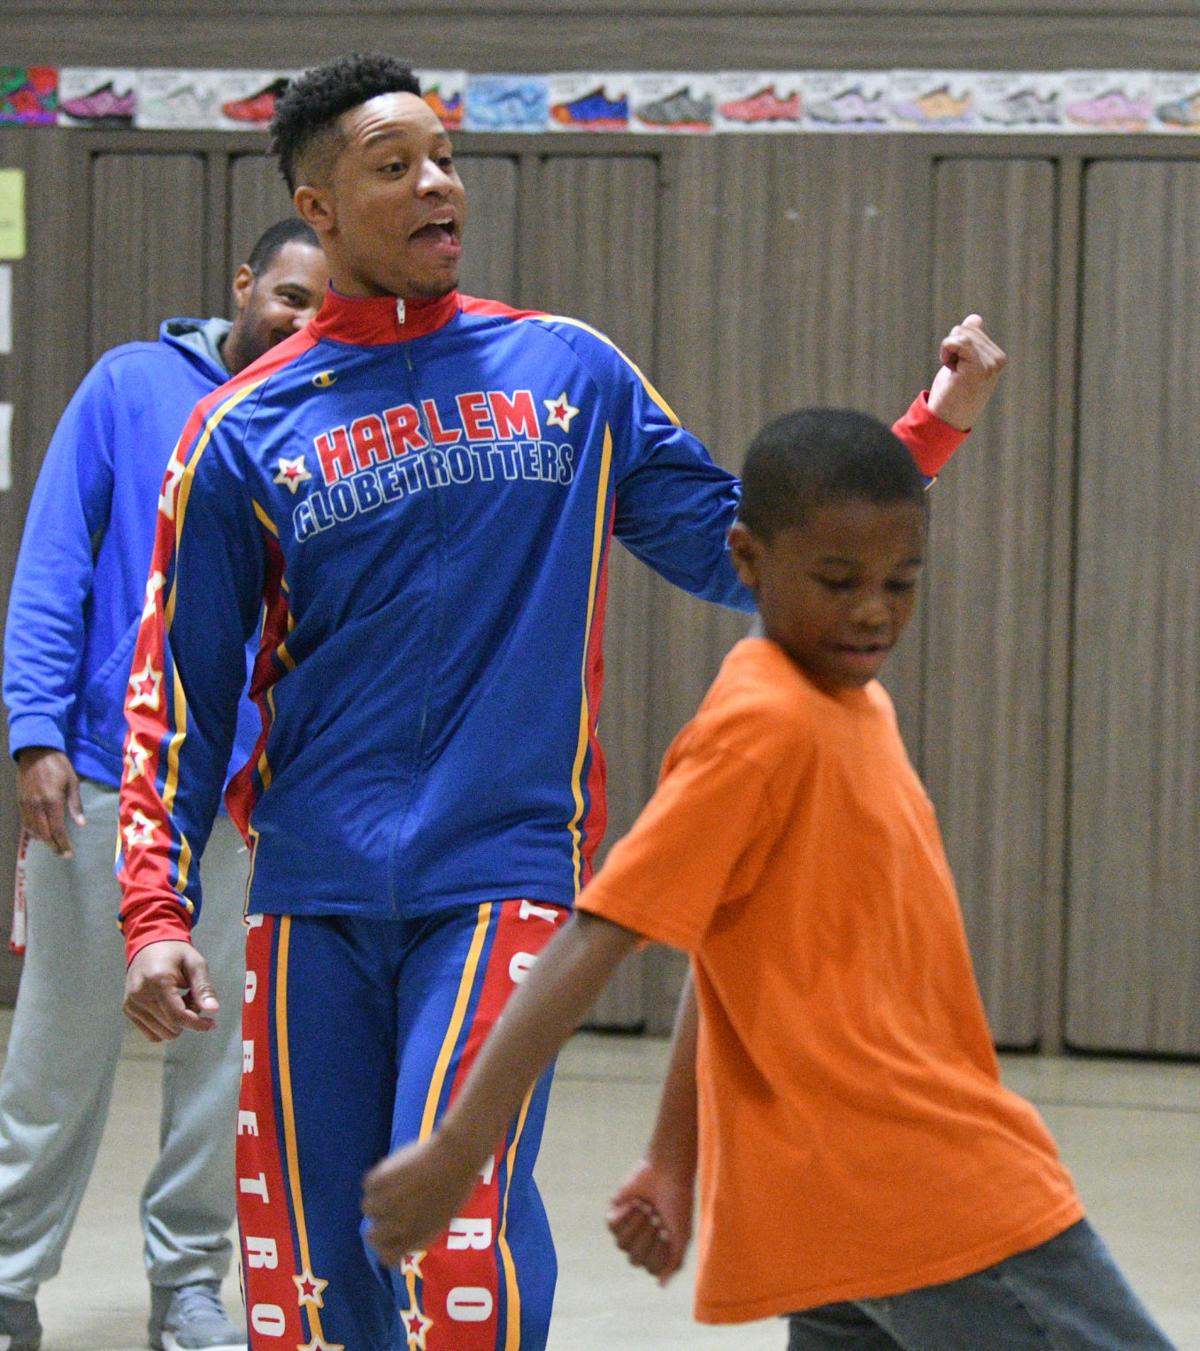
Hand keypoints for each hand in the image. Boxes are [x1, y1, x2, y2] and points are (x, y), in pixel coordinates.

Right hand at [16, 748, 84, 856]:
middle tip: (63, 855)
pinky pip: (25, 822)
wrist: (35, 752)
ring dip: (43, 841)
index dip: (63, 843)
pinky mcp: (20, 802)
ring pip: (33, 830)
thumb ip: (75, 805)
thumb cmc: (58, 765)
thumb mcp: (72, 782)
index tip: (69, 853)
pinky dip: (33, 832)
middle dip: (54, 846)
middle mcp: (36, 806)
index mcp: (52, 801)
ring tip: (54, 847)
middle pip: (44, 833)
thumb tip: (81, 824)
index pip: (57, 829)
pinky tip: (40, 835)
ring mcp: (26, 804)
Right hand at [123, 940, 218, 1040]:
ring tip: (181, 1000)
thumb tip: (213, 1010)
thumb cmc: (174, 952)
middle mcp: (140, 995)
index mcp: (158, 981)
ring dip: (177, 1023)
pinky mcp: (128, 1010)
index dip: (197, 1024)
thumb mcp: (195, 964)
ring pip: (162, 1033)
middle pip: (171, 1026)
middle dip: (189, 1018)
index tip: (212, 1023)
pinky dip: (165, 1026)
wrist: (149, 945)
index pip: (177, 1016)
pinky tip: (169, 1007)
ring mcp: (131, 1004)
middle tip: (193, 998)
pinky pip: (151, 1033)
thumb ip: (204, 988)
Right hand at [362, 1135, 478, 1267]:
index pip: (387, 1257)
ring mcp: (388, 1204)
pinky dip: (379, 1176)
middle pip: (371, 1236)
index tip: (389, 1234)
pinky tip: (395, 1169)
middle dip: (377, 1223)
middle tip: (385, 1207)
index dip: (386, 1245)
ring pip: (368, 1207)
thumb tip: (404, 1228)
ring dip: (378, 1197)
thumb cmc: (457, 1184)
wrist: (455, 1158)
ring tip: (394, 1183)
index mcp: (416, 1238)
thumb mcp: (442, 1217)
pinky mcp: (381, 1181)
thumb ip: (421, 1228)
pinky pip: (370, 1183)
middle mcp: (398, 1226)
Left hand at [606, 1156, 694, 1284]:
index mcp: (657, 1250)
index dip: (659, 1250)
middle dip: (647, 1236)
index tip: (668, 1230)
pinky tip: (635, 1202)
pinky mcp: (614, 1213)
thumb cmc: (678, 1203)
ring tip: (646, 1207)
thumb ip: (674, 1262)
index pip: (651, 1268)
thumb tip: (660, 1285)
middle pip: (633, 1259)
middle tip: (656, 1216)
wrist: (667, 1172)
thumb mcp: (682, 1235)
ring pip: (621, 1244)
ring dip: (636, 1224)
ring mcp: (626, 1229)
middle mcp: (640, 1243)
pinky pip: (612, 1226)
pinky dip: (626, 1214)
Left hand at [926, 314, 1006, 430]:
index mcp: (997, 357)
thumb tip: (975, 318)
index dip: (956, 345)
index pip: (972, 328)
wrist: (947, 419)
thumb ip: (971, 341)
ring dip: (948, 351)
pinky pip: (957, 341)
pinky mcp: (979, 367)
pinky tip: (951, 369)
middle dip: (952, 347)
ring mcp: (991, 363)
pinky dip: (946, 351)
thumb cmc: (953, 393)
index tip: (958, 367)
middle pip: (966, 328)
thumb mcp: (962, 363)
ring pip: (961, 333)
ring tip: (954, 371)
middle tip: (954, 371)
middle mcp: (998, 359)